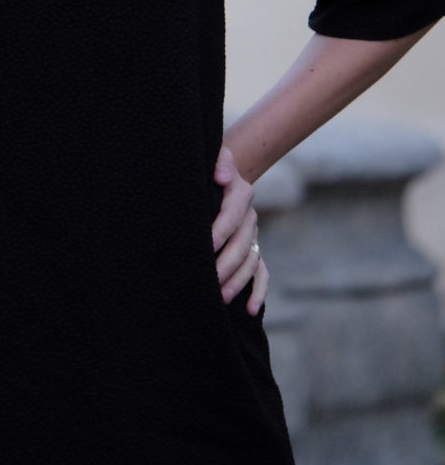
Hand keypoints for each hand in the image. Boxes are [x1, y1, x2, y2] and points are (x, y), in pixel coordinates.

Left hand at [211, 145, 267, 315]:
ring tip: (219, 297)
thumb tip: (223, 177)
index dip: (219, 231)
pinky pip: (261, 273)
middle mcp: (249, 216)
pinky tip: (249, 309)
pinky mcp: (253, 249)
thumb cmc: (206, 167)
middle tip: (209, 282)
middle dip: (225, 265)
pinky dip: (258, 292)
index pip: (232, 214)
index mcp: (240, 192)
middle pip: (242, 244)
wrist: (216, 175)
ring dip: (237, 281)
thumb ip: (218, 160)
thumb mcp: (210, 155)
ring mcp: (253, 234)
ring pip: (250, 262)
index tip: (204, 246)